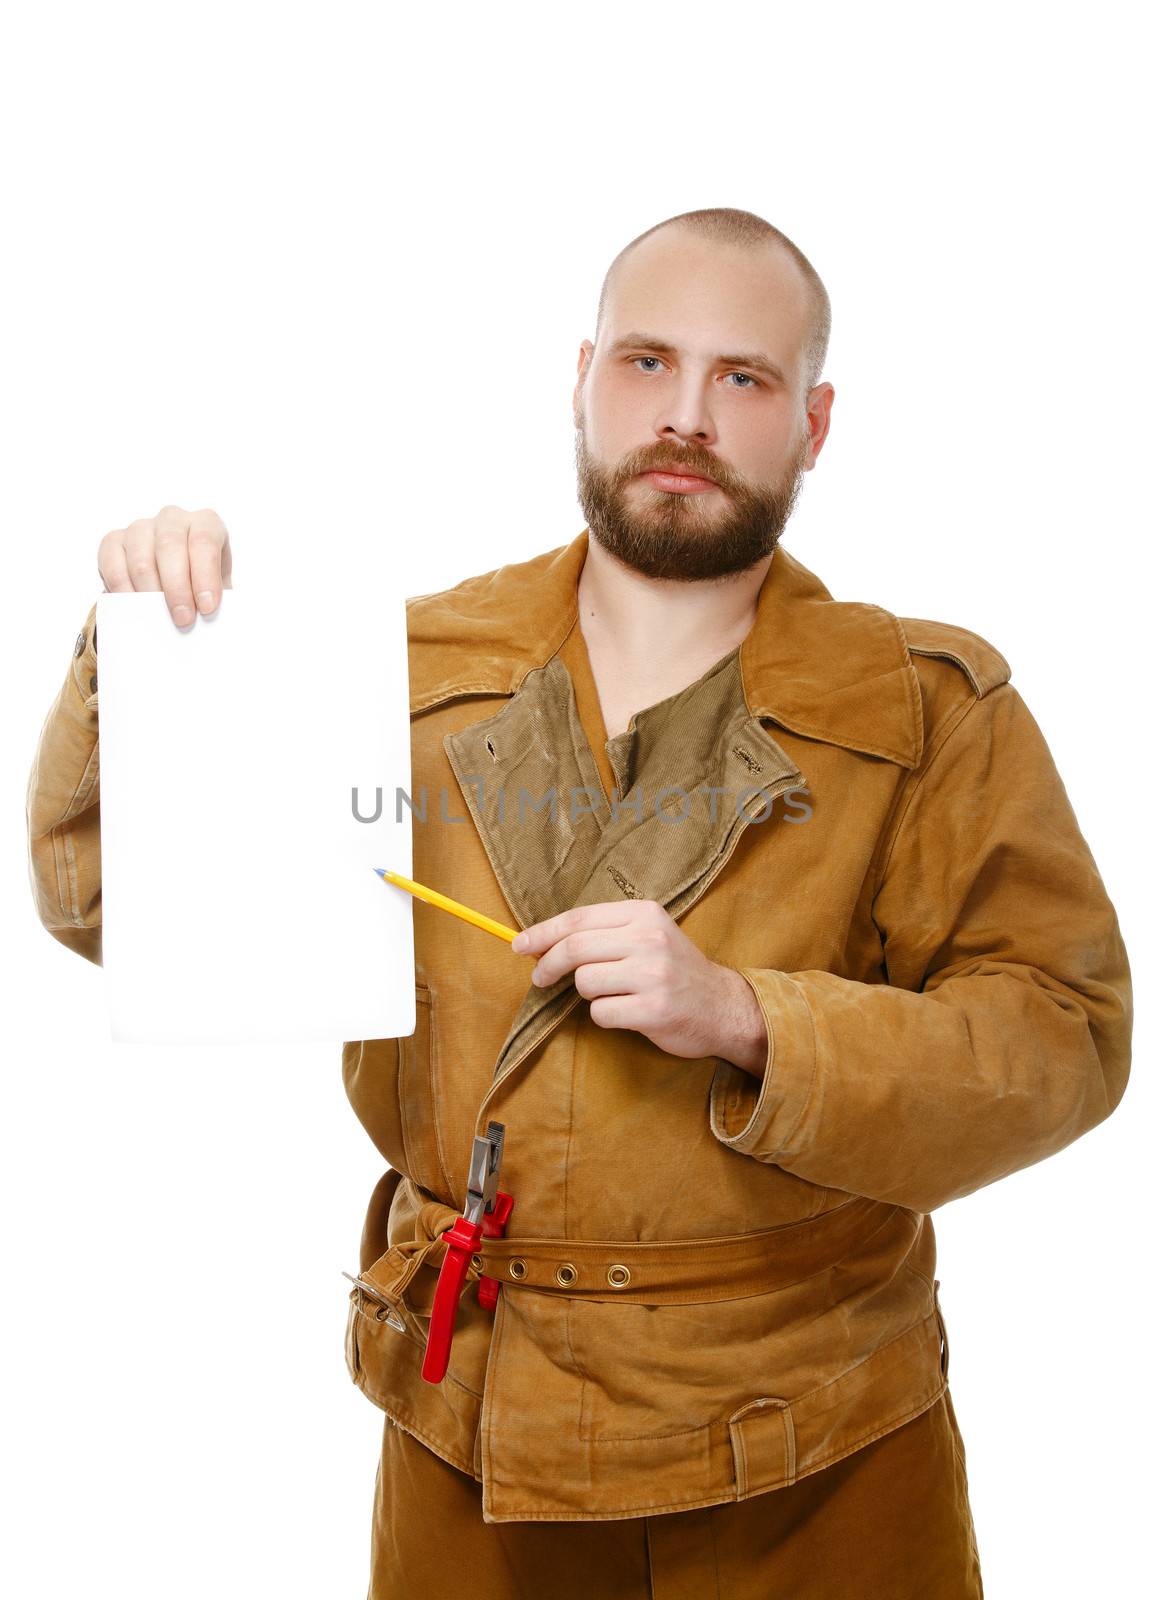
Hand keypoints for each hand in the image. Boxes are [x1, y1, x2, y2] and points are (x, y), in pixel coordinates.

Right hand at [97, 505, 232, 631]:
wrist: (175, 584)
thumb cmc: (201, 585)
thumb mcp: (217, 589)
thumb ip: (216, 599)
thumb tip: (211, 620)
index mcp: (205, 523)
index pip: (204, 542)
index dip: (205, 576)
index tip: (207, 608)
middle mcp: (172, 519)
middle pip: (169, 546)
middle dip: (177, 588)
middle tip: (183, 619)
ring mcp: (140, 528)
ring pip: (141, 560)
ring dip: (150, 594)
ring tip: (159, 619)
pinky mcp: (113, 541)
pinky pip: (114, 566)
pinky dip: (124, 592)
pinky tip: (135, 608)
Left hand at [511, 899, 768, 1075]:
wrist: (722, 1006)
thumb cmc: (674, 970)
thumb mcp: (647, 935)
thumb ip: (602, 934)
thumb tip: (539, 942)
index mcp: (644, 913)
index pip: (579, 918)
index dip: (543, 932)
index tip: (519, 945)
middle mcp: (649, 939)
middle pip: (575, 948)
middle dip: (548, 965)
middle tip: (539, 978)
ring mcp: (653, 975)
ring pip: (585, 982)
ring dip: (588, 993)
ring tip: (612, 994)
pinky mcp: (654, 1009)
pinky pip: (601, 1013)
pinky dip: (605, 1016)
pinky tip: (627, 1013)